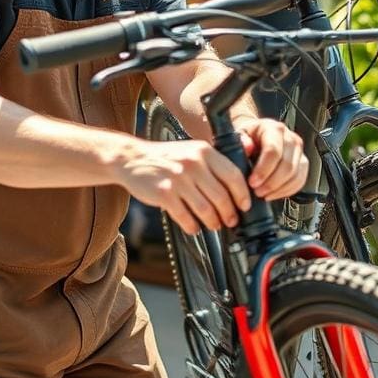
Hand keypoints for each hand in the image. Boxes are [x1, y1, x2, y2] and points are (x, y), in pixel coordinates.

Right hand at [116, 140, 251, 234]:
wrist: (132, 158)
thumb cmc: (166, 157)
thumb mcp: (191, 149)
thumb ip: (213, 162)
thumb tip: (239, 185)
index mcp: (203, 151)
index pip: (233, 175)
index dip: (242, 194)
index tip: (245, 205)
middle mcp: (192, 163)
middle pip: (221, 195)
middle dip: (229, 213)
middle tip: (231, 220)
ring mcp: (178, 179)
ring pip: (205, 209)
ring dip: (213, 222)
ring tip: (214, 225)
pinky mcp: (164, 194)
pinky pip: (185, 217)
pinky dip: (192, 226)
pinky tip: (194, 227)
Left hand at [234, 117, 307, 200]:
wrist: (256, 138)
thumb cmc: (247, 138)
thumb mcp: (239, 136)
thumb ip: (241, 140)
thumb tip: (248, 146)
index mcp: (274, 129)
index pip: (273, 151)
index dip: (263, 170)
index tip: (252, 183)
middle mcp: (290, 138)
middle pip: (287, 165)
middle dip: (271, 183)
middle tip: (257, 192)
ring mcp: (299, 151)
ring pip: (296, 175)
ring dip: (279, 189)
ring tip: (263, 194)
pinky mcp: (303, 163)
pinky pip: (300, 180)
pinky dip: (287, 191)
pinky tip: (273, 194)